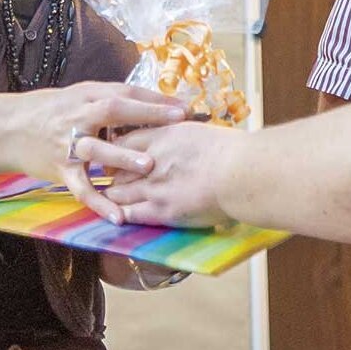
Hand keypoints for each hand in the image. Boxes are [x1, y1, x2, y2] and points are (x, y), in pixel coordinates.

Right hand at [0, 82, 185, 223]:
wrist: (6, 128)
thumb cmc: (51, 112)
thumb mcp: (79, 97)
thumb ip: (111, 102)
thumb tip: (154, 104)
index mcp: (87, 95)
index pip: (125, 92)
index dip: (154, 98)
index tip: (184, 106)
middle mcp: (77, 116)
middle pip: (113, 110)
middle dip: (145, 115)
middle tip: (176, 122)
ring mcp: (67, 143)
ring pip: (96, 149)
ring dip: (122, 158)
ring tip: (148, 166)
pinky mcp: (59, 170)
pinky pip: (80, 188)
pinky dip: (98, 203)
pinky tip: (118, 216)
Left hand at [100, 121, 241, 228]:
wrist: (240, 172)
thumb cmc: (232, 150)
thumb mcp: (202, 132)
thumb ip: (185, 136)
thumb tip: (187, 139)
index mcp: (163, 135)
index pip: (126, 141)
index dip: (118, 149)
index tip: (117, 154)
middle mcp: (151, 160)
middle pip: (116, 166)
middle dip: (112, 173)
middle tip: (110, 177)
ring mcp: (153, 186)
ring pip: (118, 191)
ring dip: (114, 195)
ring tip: (110, 198)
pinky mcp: (161, 211)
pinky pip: (130, 214)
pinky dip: (120, 215)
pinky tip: (117, 217)